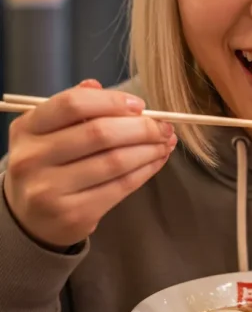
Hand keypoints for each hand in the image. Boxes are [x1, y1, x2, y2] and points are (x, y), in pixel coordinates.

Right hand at [4, 80, 176, 248]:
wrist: (30, 218)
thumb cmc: (47, 164)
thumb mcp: (48, 132)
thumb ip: (76, 108)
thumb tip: (114, 94)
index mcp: (26, 128)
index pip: (73, 104)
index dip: (112, 101)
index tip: (139, 105)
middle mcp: (32, 158)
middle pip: (99, 133)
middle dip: (141, 128)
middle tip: (163, 127)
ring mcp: (50, 190)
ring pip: (115, 161)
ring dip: (149, 150)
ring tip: (165, 142)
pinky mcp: (73, 215)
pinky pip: (120, 187)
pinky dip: (145, 171)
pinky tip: (156, 161)